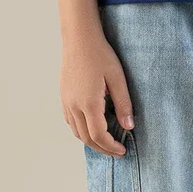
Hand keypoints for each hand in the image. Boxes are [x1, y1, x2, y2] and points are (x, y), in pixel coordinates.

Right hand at [62, 32, 134, 156]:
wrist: (79, 39)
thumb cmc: (100, 55)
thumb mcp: (117, 78)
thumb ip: (123, 104)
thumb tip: (129, 126)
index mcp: (89, 103)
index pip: (98, 135)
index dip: (110, 146)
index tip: (122, 150)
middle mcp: (74, 106)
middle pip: (86, 138)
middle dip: (102, 148)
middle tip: (117, 152)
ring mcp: (66, 101)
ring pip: (76, 132)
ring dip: (91, 141)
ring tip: (106, 143)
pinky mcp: (63, 96)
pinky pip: (70, 121)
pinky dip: (81, 131)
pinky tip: (91, 128)